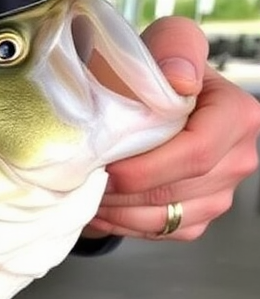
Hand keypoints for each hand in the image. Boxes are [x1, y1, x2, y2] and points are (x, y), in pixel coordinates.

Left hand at [86, 17, 259, 240]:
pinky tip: (100, 206)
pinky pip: (158, 233)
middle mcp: (238, 159)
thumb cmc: (154, 72)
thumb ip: (176, 49)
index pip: (196, 154)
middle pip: (172, 190)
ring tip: (85, 193)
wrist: (145, 100)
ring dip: (115, 211)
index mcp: (237, 117)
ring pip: (162, 218)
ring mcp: (221, 194)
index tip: (106, 165)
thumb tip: (180, 82)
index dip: (145, 167)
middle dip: (120, 191)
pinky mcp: (198, 218)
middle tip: (83, 180)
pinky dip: (122, 224)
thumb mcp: (165, 42)